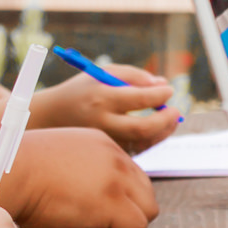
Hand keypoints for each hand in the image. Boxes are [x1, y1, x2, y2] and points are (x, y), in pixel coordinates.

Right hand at [3, 128, 157, 227]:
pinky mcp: (111, 203)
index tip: (99, 211)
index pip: (132, 175)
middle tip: (103, 226)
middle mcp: (115, 157)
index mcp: (102, 144)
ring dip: (126, 226)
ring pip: (147, 212)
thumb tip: (89, 196)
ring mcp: (116, 179)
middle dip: (129, 212)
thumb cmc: (17, 171)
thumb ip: (82, 169)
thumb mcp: (58, 157)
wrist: (6, 173)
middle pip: (146, 192)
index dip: (121, 198)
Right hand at [37, 67, 181, 151]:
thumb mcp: (102, 73)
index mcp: (102, 98)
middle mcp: (102, 122)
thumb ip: (134, 76)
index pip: (140, 98)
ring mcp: (104, 142)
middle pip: (143, 129)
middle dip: (166, 120)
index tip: (169, 91)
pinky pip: (135, 151)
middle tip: (176, 111)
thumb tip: (162, 85)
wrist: (51, 117)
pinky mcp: (105, 154)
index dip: (160, 95)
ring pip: (142, 143)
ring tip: (169, 119)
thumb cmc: (82, 91)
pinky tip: (154, 129)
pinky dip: (150, 140)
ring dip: (162, 132)